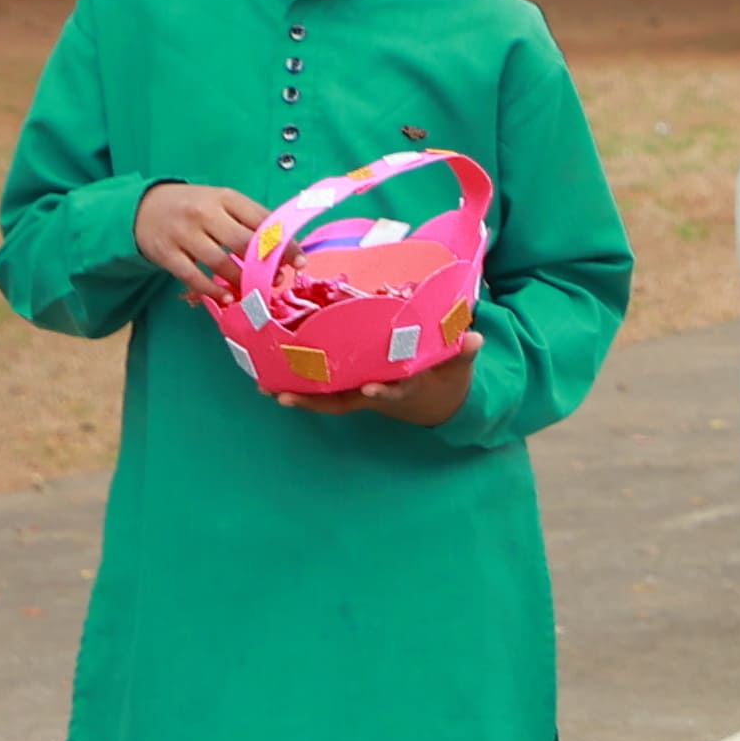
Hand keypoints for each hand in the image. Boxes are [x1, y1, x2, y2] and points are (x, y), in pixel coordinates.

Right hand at [136, 182, 273, 289]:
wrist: (142, 206)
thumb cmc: (194, 206)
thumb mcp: (222, 202)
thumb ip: (248, 219)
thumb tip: (282, 247)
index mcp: (225, 198)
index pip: (263, 221)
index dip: (284, 243)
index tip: (299, 261)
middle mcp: (205, 214)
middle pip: (243, 242)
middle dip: (266, 264)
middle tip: (278, 278)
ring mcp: (183, 234)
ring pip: (220, 262)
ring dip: (242, 280)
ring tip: (255, 290)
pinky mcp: (166, 253)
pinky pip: (193, 276)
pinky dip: (213, 290)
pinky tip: (228, 297)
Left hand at [285, 339, 477, 427]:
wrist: (437, 402)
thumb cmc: (446, 379)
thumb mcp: (458, 367)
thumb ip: (463, 352)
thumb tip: (474, 337)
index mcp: (405, 389)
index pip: (393, 391)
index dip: (383, 392)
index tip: (372, 389)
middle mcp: (377, 395)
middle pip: (344, 402)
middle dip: (315, 400)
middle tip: (285, 396)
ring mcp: (362, 394)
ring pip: (327, 399)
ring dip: (298, 396)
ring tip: (266, 389)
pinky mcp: (352, 389)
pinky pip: (324, 391)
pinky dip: (300, 388)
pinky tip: (272, 381)